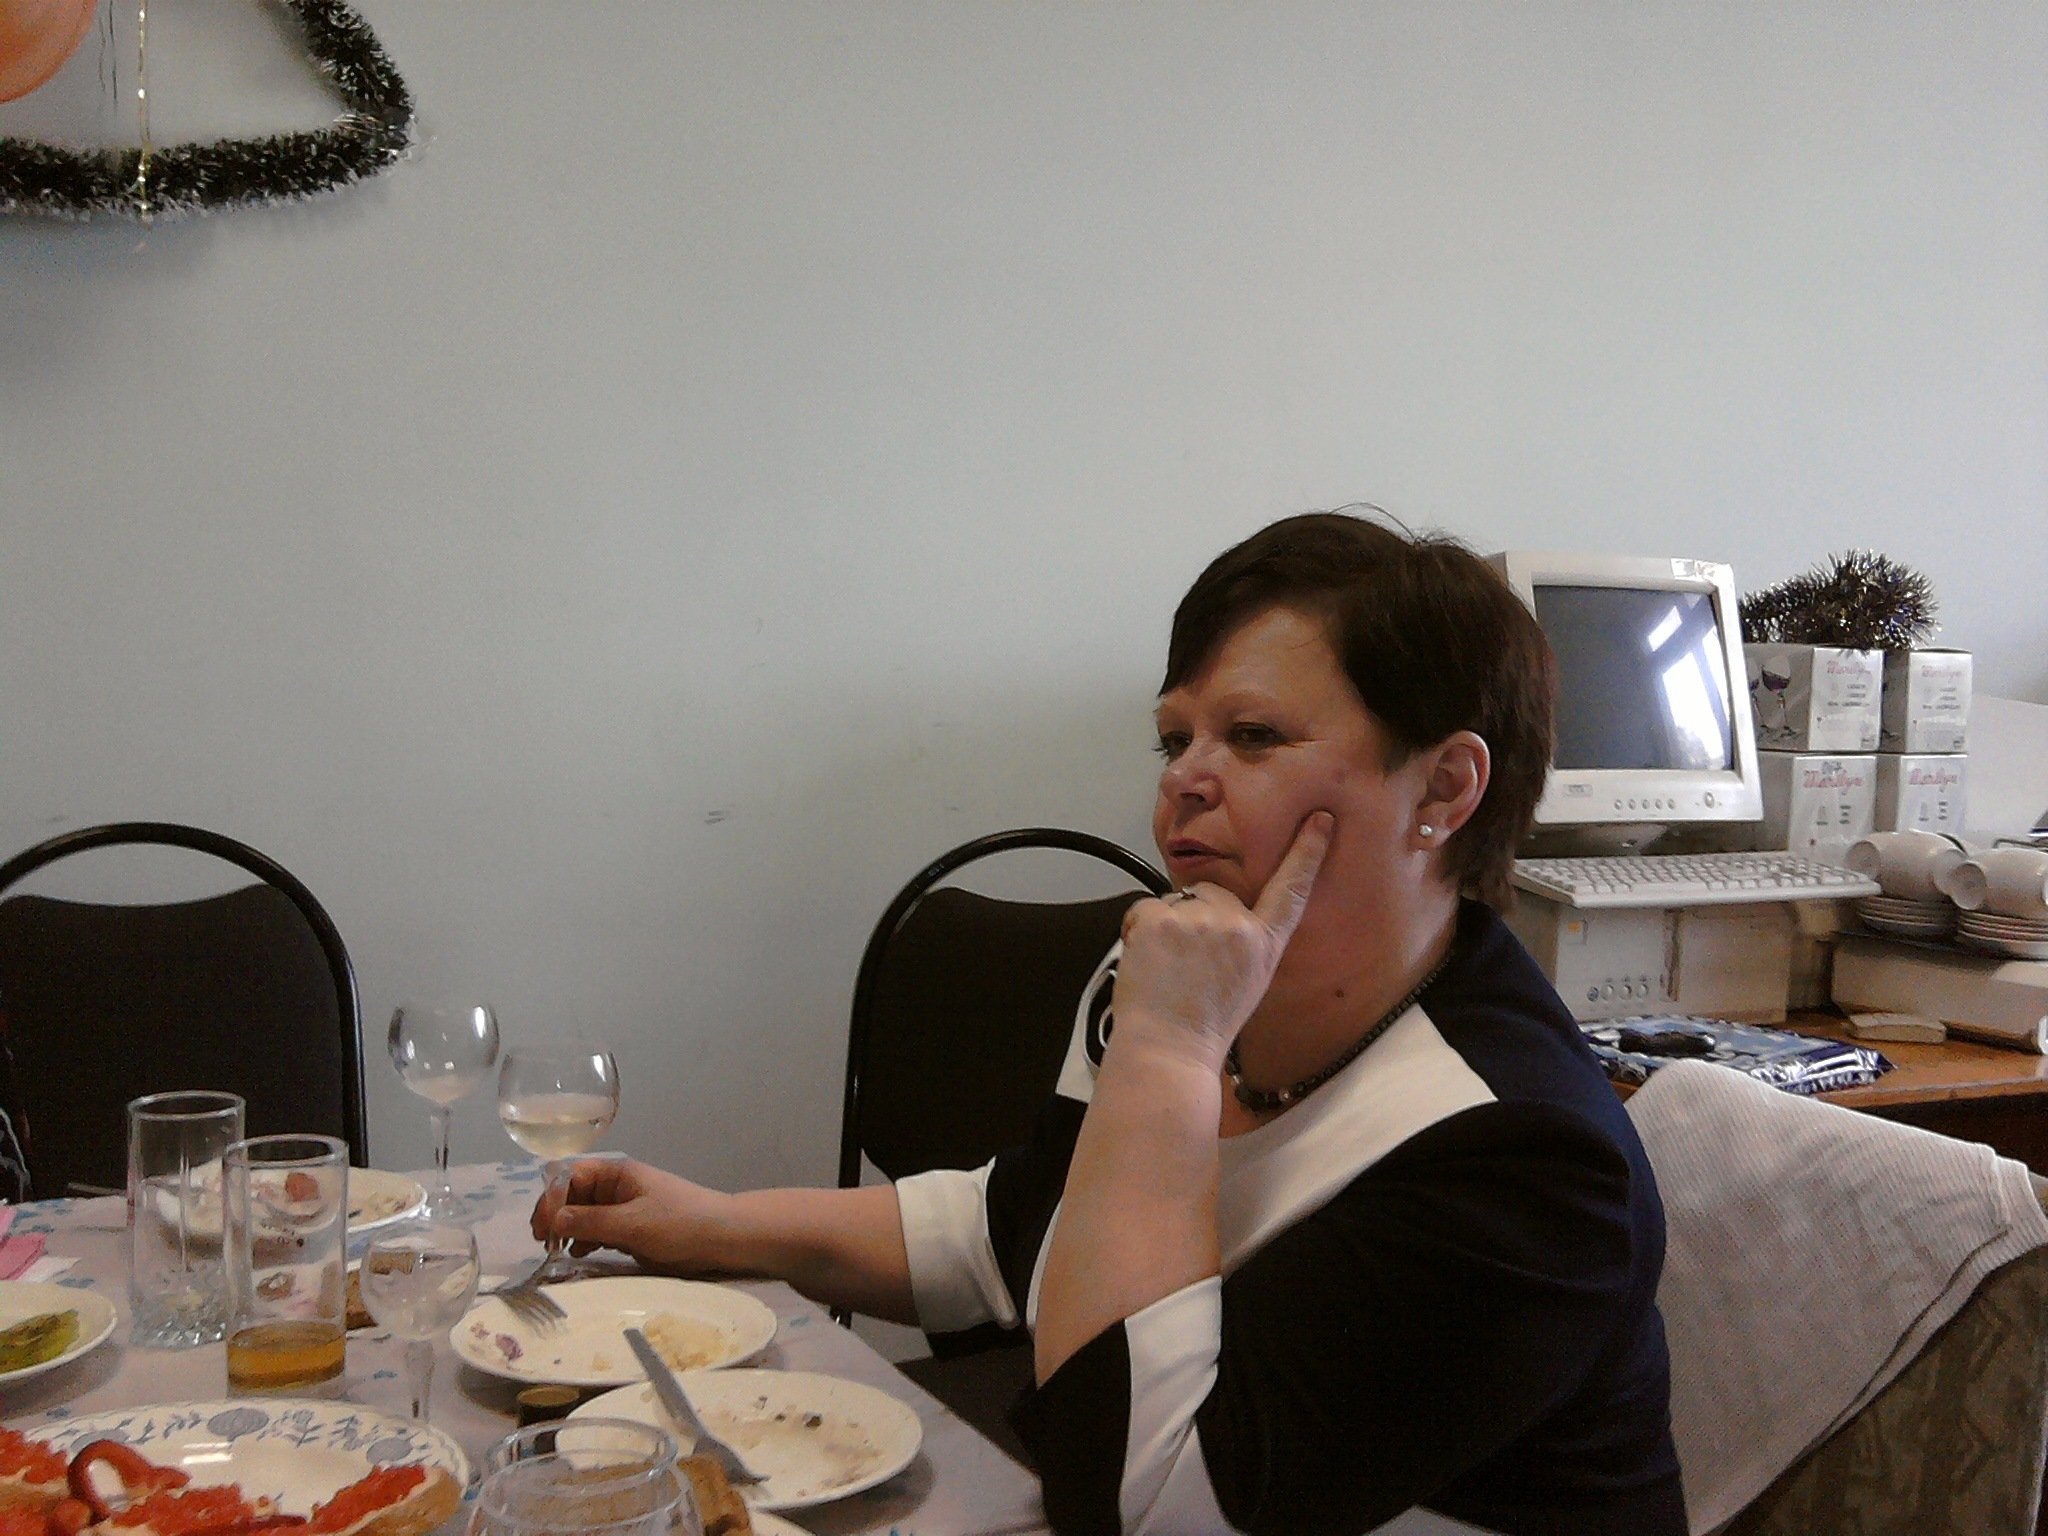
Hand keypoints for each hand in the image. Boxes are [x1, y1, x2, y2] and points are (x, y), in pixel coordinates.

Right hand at [528, 1157, 735, 1274]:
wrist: (723, 1238)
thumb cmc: (679, 1223)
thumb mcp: (632, 1224)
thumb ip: (591, 1222)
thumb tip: (553, 1220)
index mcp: (617, 1173)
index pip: (571, 1176)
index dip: (552, 1198)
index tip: (543, 1227)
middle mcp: (616, 1187)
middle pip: (573, 1195)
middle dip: (555, 1215)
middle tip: (544, 1243)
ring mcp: (624, 1207)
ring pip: (584, 1214)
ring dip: (568, 1229)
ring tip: (558, 1251)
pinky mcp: (631, 1228)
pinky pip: (599, 1229)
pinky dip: (585, 1239)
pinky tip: (580, 1254)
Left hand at [1113, 811, 1332, 1069]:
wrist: (1169, 1049)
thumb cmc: (1205, 1024)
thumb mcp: (1247, 982)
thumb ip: (1243, 942)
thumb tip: (1223, 915)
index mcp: (1264, 944)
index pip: (1290, 891)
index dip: (1306, 852)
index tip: (1319, 818)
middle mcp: (1237, 926)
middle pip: (1210, 893)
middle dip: (1193, 917)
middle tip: (1185, 965)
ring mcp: (1198, 919)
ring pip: (1175, 902)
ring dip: (1164, 926)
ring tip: (1166, 970)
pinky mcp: (1160, 918)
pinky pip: (1144, 909)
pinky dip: (1138, 931)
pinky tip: (1147, 962)